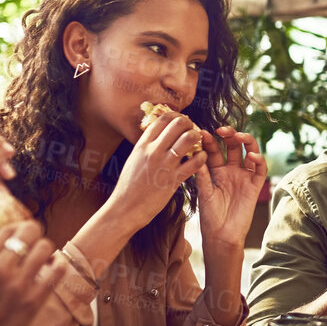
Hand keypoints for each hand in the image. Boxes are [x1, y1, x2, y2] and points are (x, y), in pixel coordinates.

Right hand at [0, 221, 68, 325]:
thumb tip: (11, 236)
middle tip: (35, 248)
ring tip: (44, 261)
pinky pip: (57, 270)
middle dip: (36, 236)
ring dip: (47, 252)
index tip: (23, 238)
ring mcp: (17, 283)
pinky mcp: (33, 299)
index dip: (19, 230)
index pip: (9, 227)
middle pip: (31, 230)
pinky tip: (53, 271)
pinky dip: (58, 267)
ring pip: (46, 246)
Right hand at [104, 108, 206, 230]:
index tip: (181, 122)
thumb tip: (158, 134)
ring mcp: (164, 164)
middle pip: (178, 124)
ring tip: (198, 144)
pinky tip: (200, 159)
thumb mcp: (134, 159)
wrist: (125, 208)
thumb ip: (146, 146)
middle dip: (190, 124)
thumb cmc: (129, 186)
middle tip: (192, 131)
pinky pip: (195, 162)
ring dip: (197, 138)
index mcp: (142, 144)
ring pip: (189, 139)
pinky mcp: (174, 180)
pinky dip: (202, 158)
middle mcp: (153, 151)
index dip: (176, 116)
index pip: (163, 119)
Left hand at [196, 126, 267, 250]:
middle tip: (222, 130)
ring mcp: (243, 176)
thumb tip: (196, 153)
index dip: (210, 141)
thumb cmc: (209, 216)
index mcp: (216, 171)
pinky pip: (260, 170)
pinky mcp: (255, 185)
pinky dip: (259, 160)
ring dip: (246, 141)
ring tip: (239, 136)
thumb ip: (202, 174)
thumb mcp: (203, 192)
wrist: (221, 235)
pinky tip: (252, 156)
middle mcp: (231, 170)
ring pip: (249, 152)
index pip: (214, 150)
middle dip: (229, 135)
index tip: (202, 132)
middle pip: (233, 146)